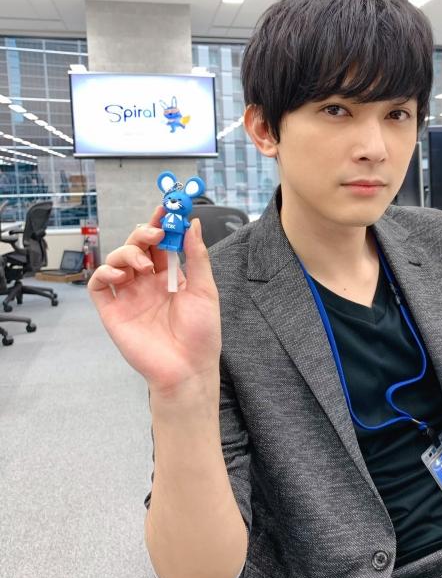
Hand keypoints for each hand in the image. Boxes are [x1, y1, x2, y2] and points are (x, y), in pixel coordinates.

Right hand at [88, 206, 220, 394]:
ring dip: (128, 252)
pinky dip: (105, 271)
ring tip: (145, 266)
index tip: (167, 208)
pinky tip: (121, 273)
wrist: (187, 369)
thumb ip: (196, 256)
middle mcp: (147, 283)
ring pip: (117, 259)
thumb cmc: (201, 334)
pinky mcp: (113, 311)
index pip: (160, 243)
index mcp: (170, 277)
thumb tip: (191, 224)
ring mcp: (129, 296)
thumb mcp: (205, 290)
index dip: (161, 224)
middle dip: (144, 233)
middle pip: (136, 246)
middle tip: (156, 233)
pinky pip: (100, 284)